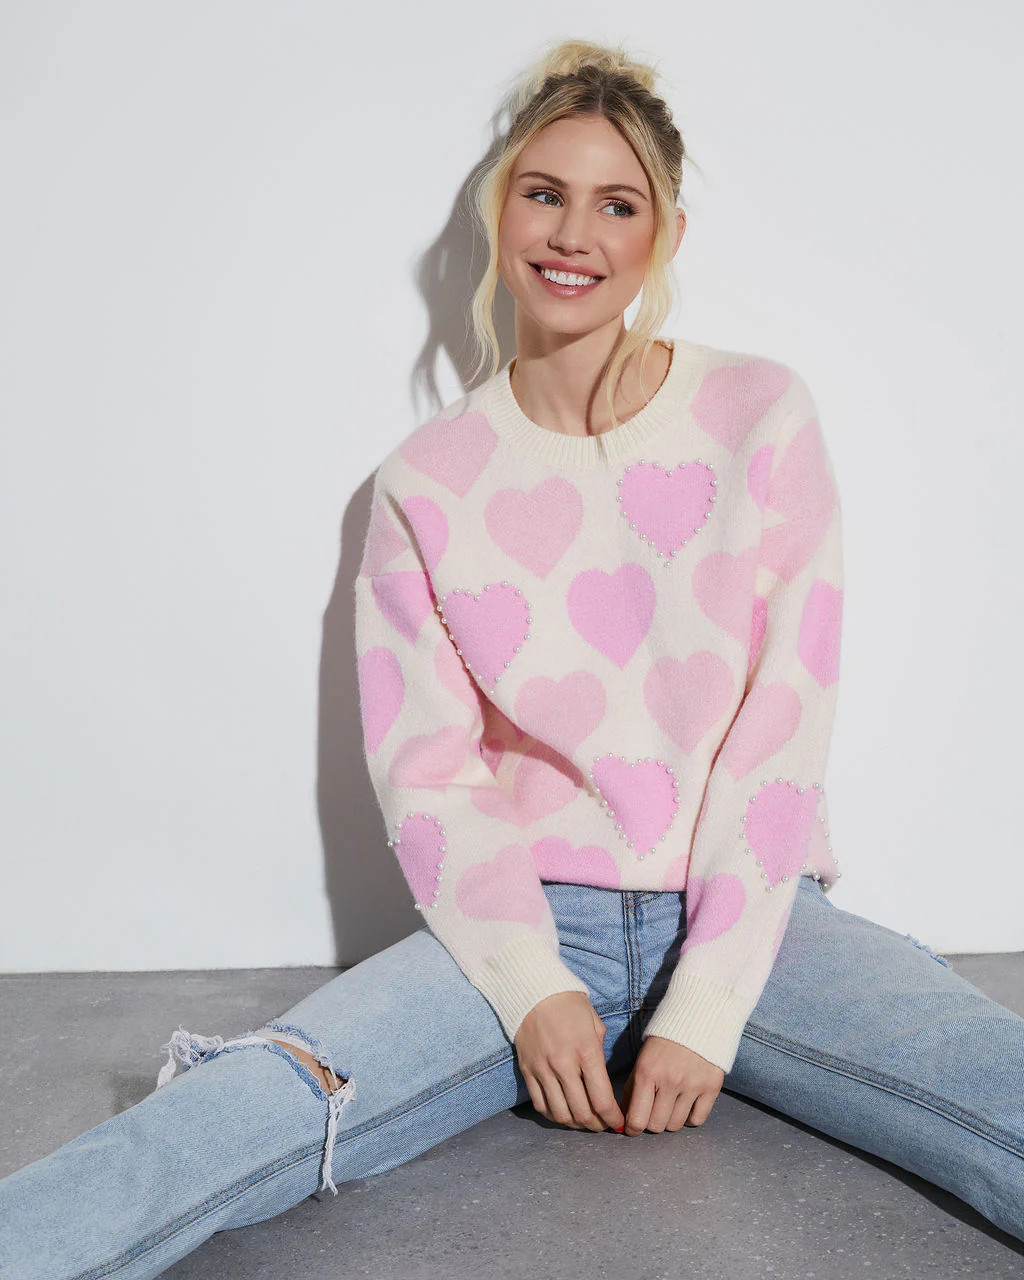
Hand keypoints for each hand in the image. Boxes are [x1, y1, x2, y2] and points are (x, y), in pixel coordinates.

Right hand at [514, 991, 625, 1132]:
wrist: (534, 991)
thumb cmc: (570, 1004)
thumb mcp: (594, 1023)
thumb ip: (599, 1053)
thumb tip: (601, 1080)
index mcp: (586, 1052)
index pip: (602, 1100)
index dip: (613, 1119)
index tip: (619, 1123)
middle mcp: (564, 1065)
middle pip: (583, 1113)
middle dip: (598, 1126)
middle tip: (604, 1125)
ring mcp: (543, 1069)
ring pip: (561, 1114)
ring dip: (576, 1124)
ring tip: (585, 1122)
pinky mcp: (528, 1070)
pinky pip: (540, 1105)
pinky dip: (554, 1115)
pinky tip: (564, 1112)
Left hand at [621, 1035, 724, 1134]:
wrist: (697, 1018)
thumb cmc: (664, 1041)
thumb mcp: (642, 1059)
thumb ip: (633, 1088)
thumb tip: (625, 1116)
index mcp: (647, 1072)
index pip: (637, 1118)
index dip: (632, 1129)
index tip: (632, 1129)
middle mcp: (670, 1080)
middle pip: (657, 1126)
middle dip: (650, 1123)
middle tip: (651, 1114)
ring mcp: (693, 1084)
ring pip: (676, 1125)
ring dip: (669, 1120)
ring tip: (668, 1107)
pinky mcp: (711, 1087)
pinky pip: (697, 1120)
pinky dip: (690, 1118)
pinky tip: (686, 1106)